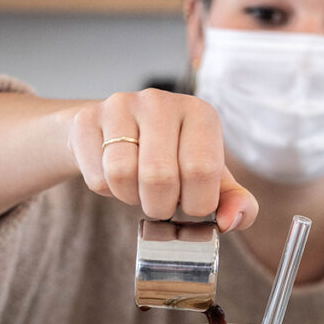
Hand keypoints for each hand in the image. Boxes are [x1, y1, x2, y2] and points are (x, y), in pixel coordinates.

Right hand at [67, 88, 257, 232]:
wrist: (119, 136)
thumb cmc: (174, 160)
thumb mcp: (212, 180)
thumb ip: (236, 202)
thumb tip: (231, 220)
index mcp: (200, 113)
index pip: (201, 170)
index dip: (196, 202)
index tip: (191, 203)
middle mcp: (161, 102)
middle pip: (159, 176)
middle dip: (161, 205)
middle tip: (162, 202)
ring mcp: (120, 106)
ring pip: (122, 175)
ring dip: (132, 198)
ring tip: (140, 187)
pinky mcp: (87, 119)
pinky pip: (97, 176)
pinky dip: (108, 191)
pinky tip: (117, 176)